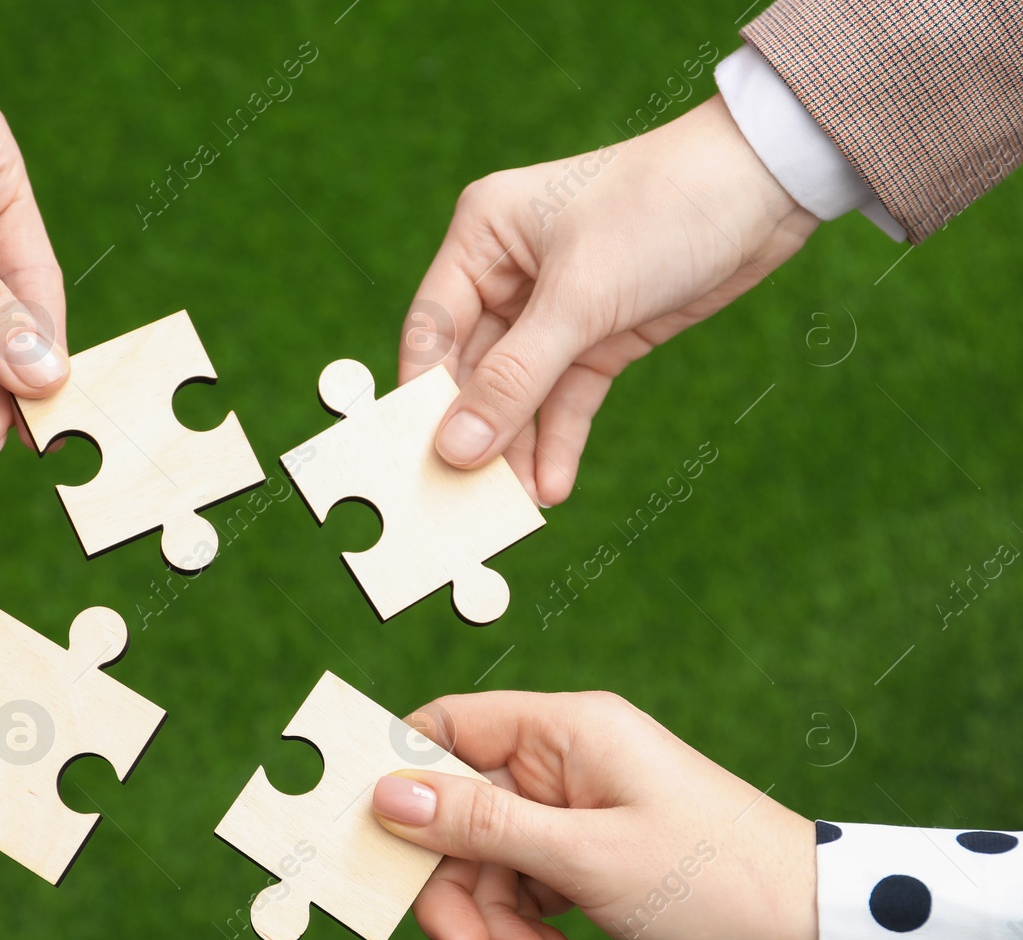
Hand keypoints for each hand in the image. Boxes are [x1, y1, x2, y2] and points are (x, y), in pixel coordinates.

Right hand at [372, 690, 816, 939]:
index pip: (446, 728)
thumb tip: (387, 794)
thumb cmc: (711, 879)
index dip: (401, 780)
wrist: (815, 930)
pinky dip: (528, 928)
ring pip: (490, 858)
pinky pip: (527, 882)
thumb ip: (479, 825)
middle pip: (460, 812)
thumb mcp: (582, 858)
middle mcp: (564, 760)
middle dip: (455, 889)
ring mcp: (579, 807)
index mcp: (563, 731)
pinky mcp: (593, 852)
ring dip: (496, 923)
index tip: (374, 843)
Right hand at [399, 96, 817, 503]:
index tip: (419, 460)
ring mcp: (553, 308)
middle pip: (470, 370)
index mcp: (482, 236)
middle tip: (467, 498)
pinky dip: (559, 439)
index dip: (424, 397)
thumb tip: (455, 447)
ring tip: (513, 505)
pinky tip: (552, 484)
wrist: (767, 186)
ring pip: (518, 393)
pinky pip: (565, 398)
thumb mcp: (581, 298)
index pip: (430, 330)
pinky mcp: (599, 335)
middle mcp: (507, 272)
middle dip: (475, 432)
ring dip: (517, 448)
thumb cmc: (661, 208)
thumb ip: (514, 378)